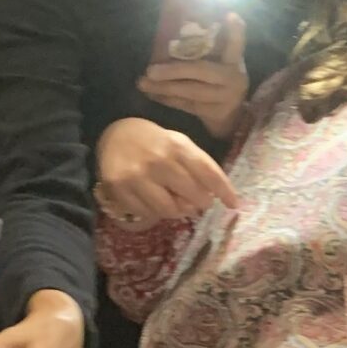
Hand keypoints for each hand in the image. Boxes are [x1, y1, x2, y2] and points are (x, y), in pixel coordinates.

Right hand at [95, 116, 240, 226]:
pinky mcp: (119, 189)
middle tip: (200, 203)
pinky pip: (147, 214)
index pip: (208, 173)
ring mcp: (137, 177)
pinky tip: (154, 200)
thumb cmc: (154, 142)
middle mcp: (158, 161)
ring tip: (176, 202)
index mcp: (177, 146)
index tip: (233, 205)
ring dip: (179, 211)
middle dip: (201, 203)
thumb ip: (197, 166)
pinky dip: (156, 212)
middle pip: (191, 196)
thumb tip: (214, 196)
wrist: (113, 133)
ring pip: (169, 210)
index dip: (224, 191)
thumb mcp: (178, 143)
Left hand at [135, 13, 248, 139]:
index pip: (236, 44)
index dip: (235, 31)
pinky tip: (151, 94)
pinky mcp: (214, 113)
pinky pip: (185, 105)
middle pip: (201, 71)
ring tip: (142, 83)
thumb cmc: (220, 82)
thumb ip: (211, 50)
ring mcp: (226, 98)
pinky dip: (166, 99)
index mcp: (234, 62)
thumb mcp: (222, 64)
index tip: (230, 15)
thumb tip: (176, 27)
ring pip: (190, 91)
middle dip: (173, 70)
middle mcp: (234, 78)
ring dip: (163, 87)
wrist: (232, 117)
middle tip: (150, 70)